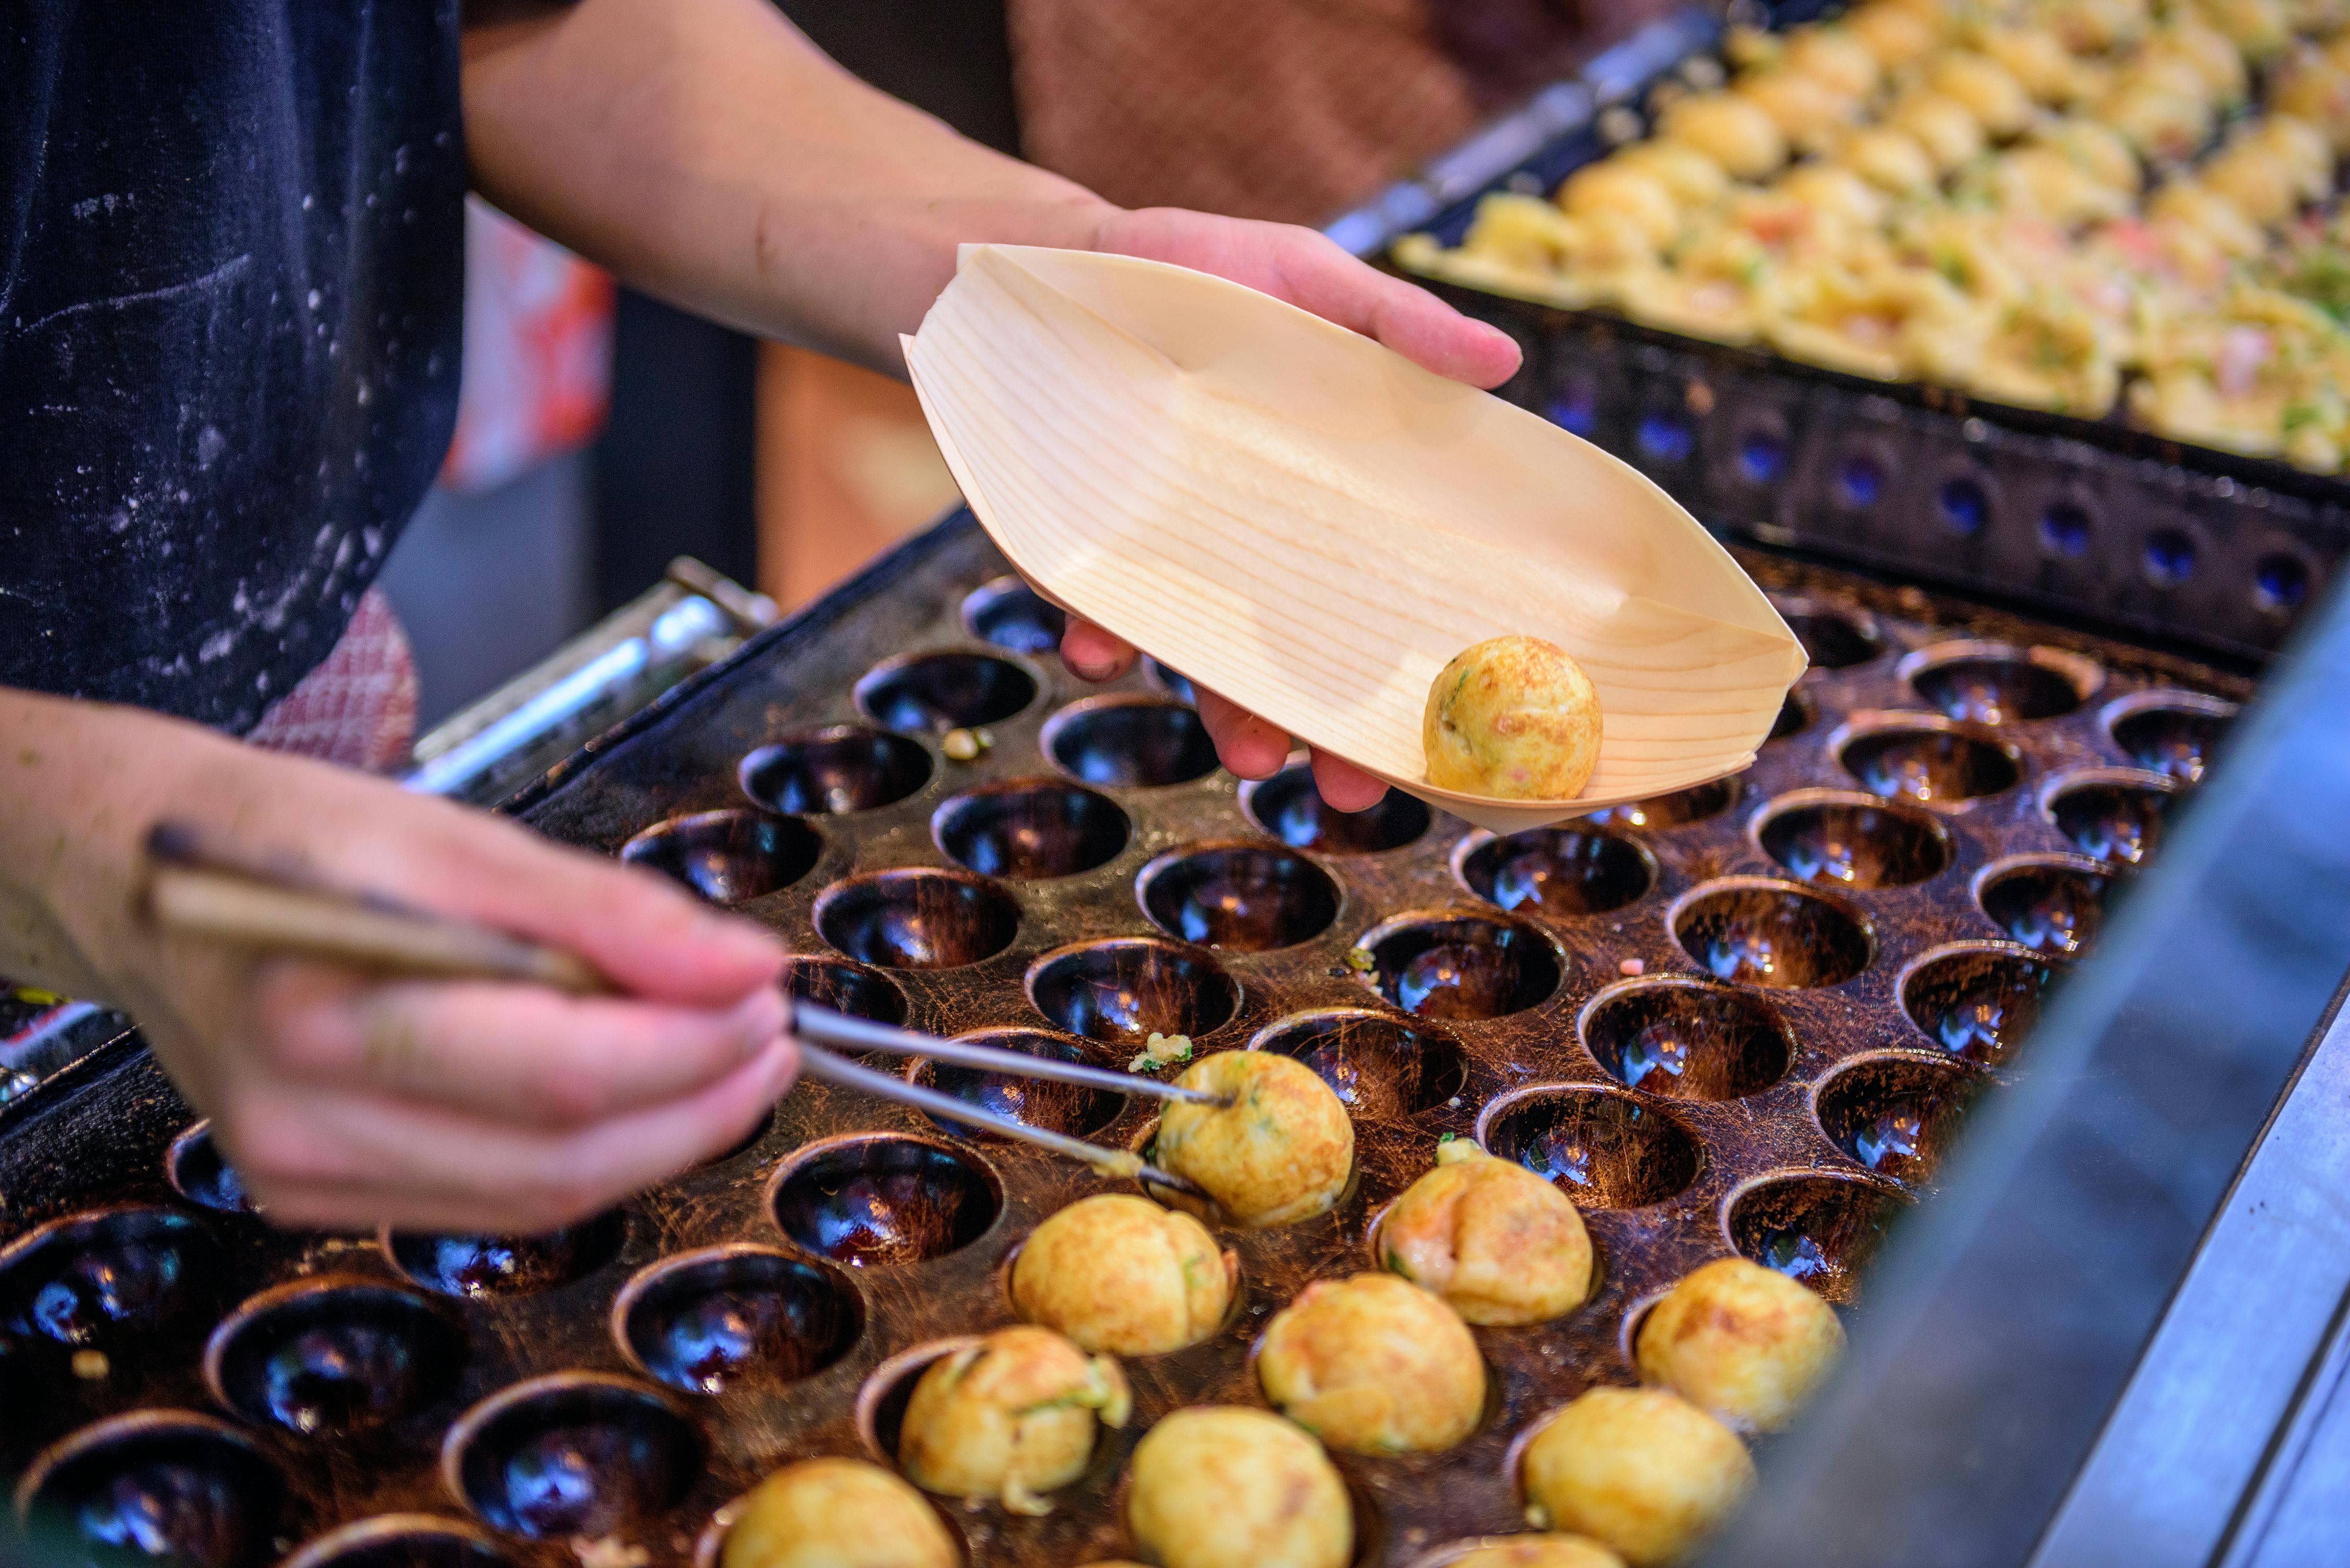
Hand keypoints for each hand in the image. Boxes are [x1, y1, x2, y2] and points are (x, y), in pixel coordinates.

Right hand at [6, 697, 793, 1233]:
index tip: (769, 988)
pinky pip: (495, 1203)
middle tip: (773, 1032)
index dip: (691, 1044)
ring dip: (663, 1137)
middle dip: (698, 1101)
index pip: (561, 1071)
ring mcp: (302, 1172)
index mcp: (328, 1006)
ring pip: (542, 1198)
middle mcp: (304, 1114)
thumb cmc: (302, 839)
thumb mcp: (464, 840)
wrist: (146, 878)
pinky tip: (641, 1097)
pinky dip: (588, 1156)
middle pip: (563, 1156)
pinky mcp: (316, 1193)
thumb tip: (743, 967)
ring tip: (731, 1061)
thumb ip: (611, 916)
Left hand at [1058, 207, 1525, 810]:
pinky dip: (1097, 636)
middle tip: (1350, 788)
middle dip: (1328, 725)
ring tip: (1247, 751)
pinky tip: (1095, 648)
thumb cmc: (1207, 276)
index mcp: (1328, 495)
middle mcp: (1257, 543)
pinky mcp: (1090, 550)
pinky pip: (1097, 612)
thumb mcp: (1307, 280)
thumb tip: (1505, 360)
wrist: (1062, 272)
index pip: (1383, 592)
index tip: (1447, 727)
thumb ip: (1397, 322)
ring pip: (1210, 657)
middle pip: (1302, 654)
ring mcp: (1175, 556)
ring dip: (1228, 710)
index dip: (1414, 662)